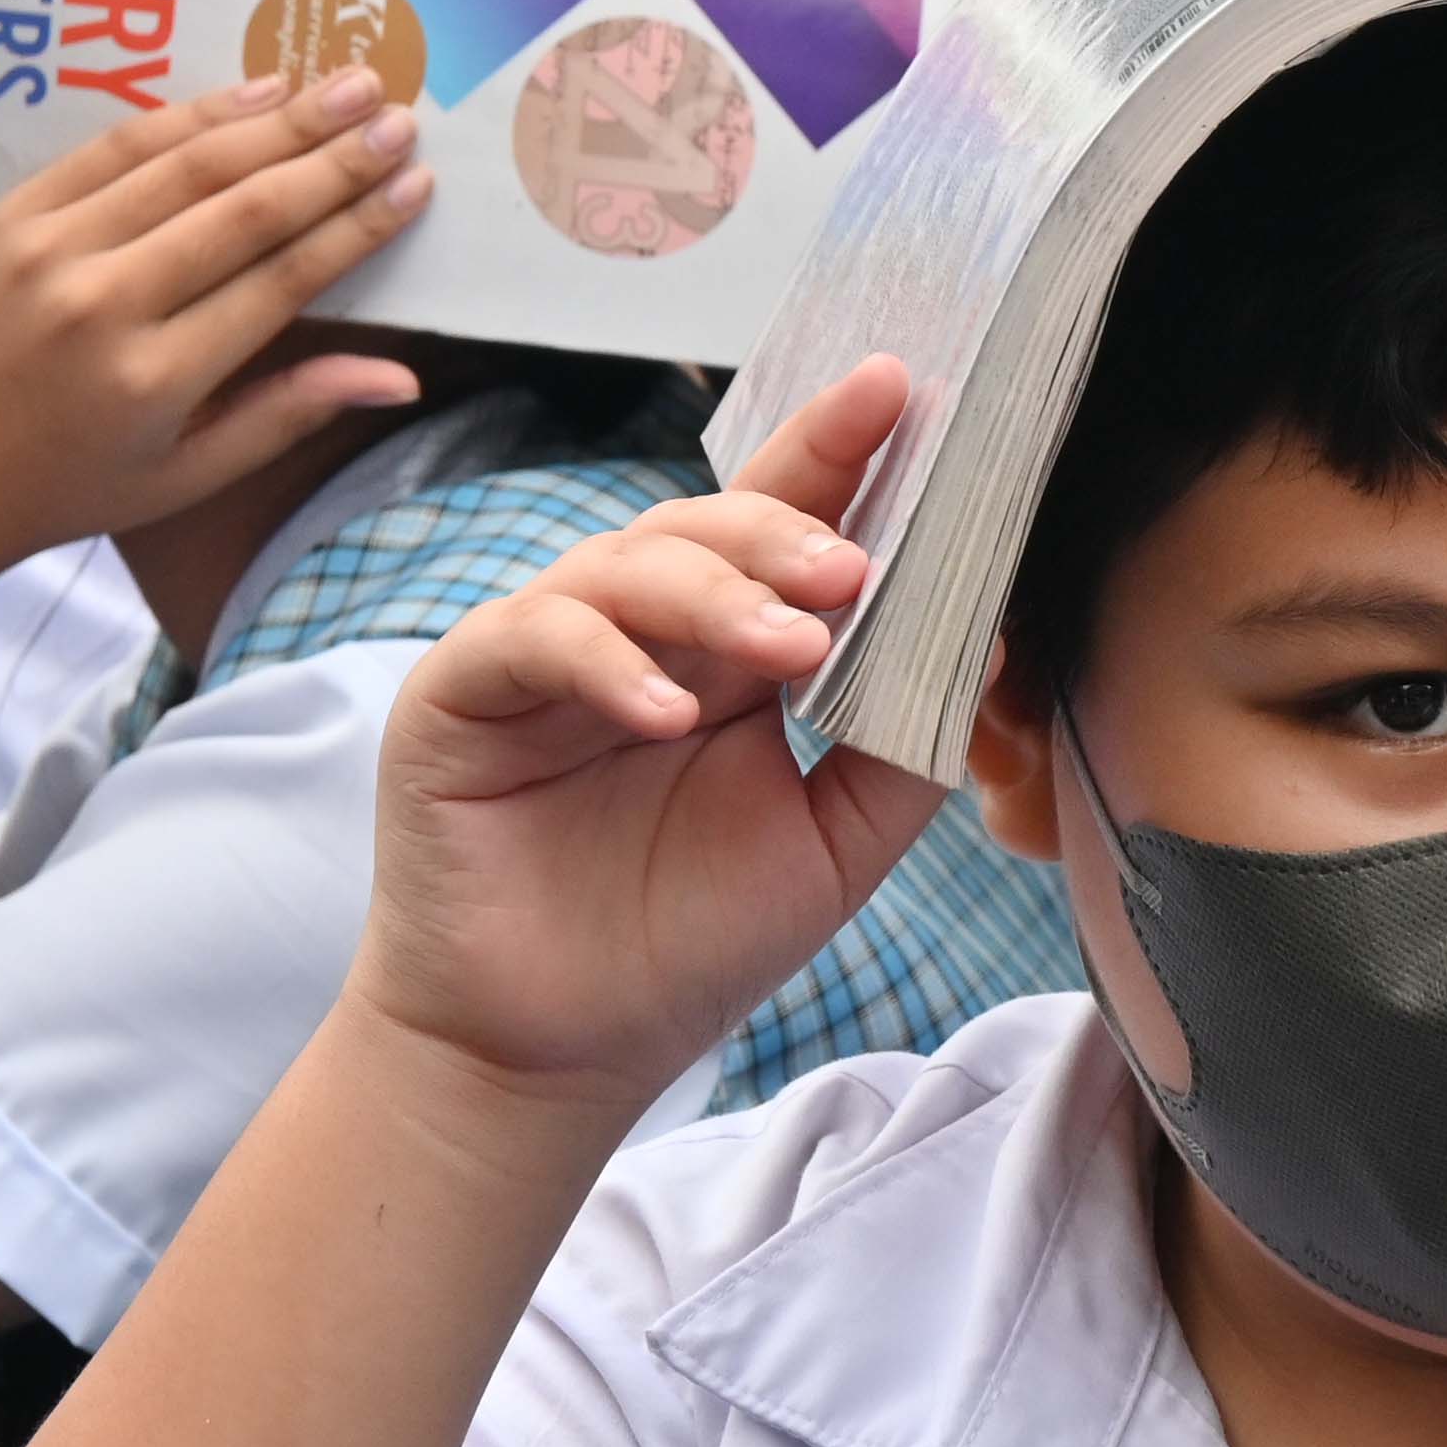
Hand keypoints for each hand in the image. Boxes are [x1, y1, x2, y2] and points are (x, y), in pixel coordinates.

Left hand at [0, 74, 436, 588]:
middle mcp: (103, 304)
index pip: (282, 280)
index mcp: (155, 380)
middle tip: (397, 115)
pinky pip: (113, 149)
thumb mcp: (185, 477)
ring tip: (343, 85)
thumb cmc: (61, 490)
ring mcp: (48, 250)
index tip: (415, 183)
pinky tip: (250, 94)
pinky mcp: (8, 217)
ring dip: (273, 119)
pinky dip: (187, 116)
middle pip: (242, 208)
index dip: (357, 225)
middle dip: (331, 157)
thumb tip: (401, 376)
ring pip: (182, 164)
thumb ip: (289, 414)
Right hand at [347, 358, 944, 1108]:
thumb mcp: (833, 844)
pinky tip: (668, 715)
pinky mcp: (459, 694)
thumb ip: (905, 742)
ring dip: (714, 594)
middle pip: (706, 525)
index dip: (837, 453)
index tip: (902, 390)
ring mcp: (542, 656)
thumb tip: (987, 631)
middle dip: (786, 531)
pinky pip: (534, 640)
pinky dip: (606, 663)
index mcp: (724, 653)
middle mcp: (635, 632)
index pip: (784, 527)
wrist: (558, 1055)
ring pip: (625, 566)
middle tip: (854, 569)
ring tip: (789, 648)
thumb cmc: (684, 944)